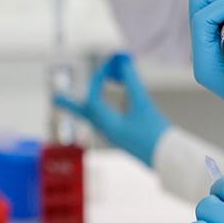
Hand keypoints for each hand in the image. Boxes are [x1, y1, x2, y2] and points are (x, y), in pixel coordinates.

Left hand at [54, 53, 168, 167]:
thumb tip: (123, 63)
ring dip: (84, 107)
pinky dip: (99, 111)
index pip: (94, 98)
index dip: (99, 79)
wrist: (169, 159)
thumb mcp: (144, 105)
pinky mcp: (122, 139)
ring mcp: (114, 137)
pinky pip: (103, 122)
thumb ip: (133, 82)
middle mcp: (107, 132)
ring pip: (93, 119)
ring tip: (68, 103)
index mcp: (109, 125)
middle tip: (55, 99)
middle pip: (85, 114)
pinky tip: (101, 109)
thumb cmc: (157, 133)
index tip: (108, 65)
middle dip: (71, 104)